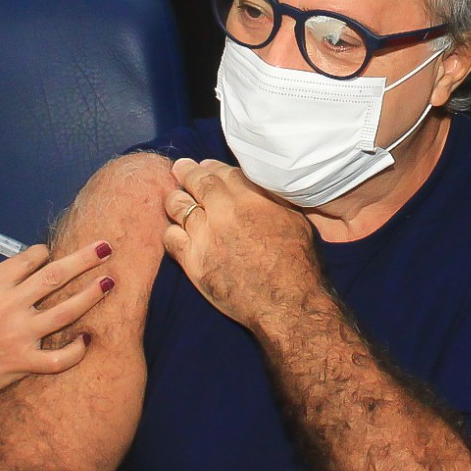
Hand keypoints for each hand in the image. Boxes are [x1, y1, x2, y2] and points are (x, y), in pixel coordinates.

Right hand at [0, 240, 117, 410]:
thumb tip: (22, 272)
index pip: (29, 260)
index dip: (46, 253)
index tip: (54, 254)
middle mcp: (7, 305)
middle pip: (55, 276)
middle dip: (84, 259)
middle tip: (105, 247)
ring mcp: (17, 335)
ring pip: (66, 311)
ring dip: (91, 294)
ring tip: (109, 282)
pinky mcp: (21, 363)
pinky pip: (60, 357)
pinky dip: (78, 349)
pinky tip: (88, 340)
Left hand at [161, 157, 319, 326]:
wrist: (287, 303)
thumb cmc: (299, 265)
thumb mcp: (296, 221)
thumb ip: (272, 201)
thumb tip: (259, 191)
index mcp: (252, 198)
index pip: (224, 172)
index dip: (212, 167)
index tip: (205, 166)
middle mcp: (225, 211)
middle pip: (197, 182)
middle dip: (186, 172)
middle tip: (180, 168)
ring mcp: (205, 235)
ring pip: (178, 206)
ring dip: (175, 199)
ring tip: (174, 198)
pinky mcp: (192, 261)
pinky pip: (170, 238)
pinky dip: (171, 232)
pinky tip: (176, 233)